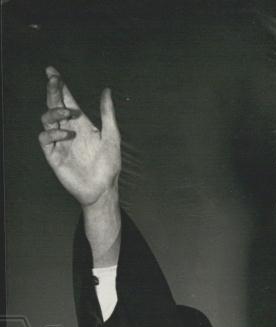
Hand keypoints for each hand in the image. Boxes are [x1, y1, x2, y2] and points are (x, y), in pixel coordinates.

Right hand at [38, 66, 119, 206]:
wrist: (103, 189)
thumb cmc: (109, 165)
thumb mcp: (112, 136)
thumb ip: (108, 114)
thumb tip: (107, 90)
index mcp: (80, 123)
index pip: (66, 100)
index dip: (58, 85)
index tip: (52, 71)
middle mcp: (67, 129)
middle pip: (54, 105)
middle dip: (52, 91)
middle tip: (54, 80)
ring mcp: (59, 141)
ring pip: (47, 119)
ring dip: (55, 112)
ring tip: (68, 114)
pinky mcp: (53, 155)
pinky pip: (45, 139)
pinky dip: (53, 134)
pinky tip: (67, 135)